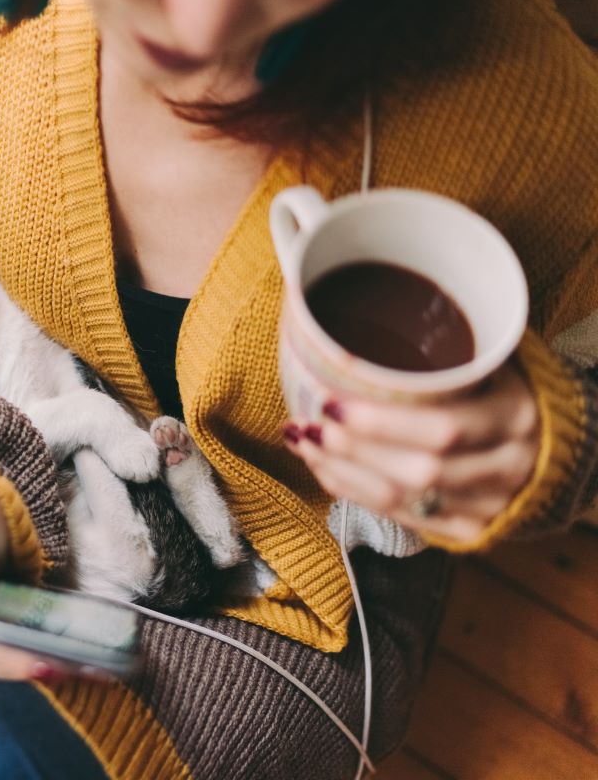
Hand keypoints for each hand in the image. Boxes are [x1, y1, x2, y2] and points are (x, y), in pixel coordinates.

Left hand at [284, 364, 540, 542]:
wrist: (555, 445)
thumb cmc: (504, 390)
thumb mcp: (492, 362)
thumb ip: (444, 354)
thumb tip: (351, 323)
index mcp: (515, 417)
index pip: (443, 430)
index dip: (380, 423)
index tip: (329, 400)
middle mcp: (507, 468)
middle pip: (416, 471)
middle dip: (349, 449)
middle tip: (304, 423)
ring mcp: (490, 506)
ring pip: (401, 500)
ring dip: (339, 471)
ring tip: (300, 441)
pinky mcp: (470, 532)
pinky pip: (401, 518)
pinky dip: (354, 493)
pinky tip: (324, 467)